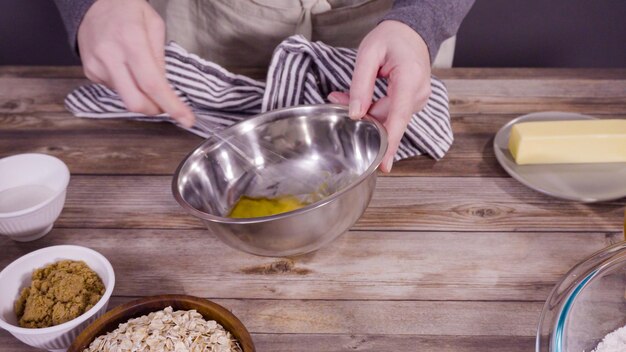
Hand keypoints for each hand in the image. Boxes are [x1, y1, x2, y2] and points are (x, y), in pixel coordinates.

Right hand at [77, 0, 193, 126]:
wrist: (91, 1)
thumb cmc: (126, 9)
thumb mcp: (154, 24)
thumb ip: (160, 57)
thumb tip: (164, 87)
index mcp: (130, 41)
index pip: (153, 84)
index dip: (171, 105)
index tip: (186, 119)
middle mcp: (110, 56)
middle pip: (135, 102)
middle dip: (155, 110)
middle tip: (166, 104)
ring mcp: (96, 66)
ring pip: (126, 98)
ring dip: (141, 95)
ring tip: (141, 72)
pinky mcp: (90, 72)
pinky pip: (115, 90)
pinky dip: (128, 86)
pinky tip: (126, 68)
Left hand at [328, 20, 431, 171]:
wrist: (413, 32)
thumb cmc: (392, 38)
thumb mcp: (369, 53)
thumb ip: (360, 84)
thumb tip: (355, 114)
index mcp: (410, 79)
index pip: (398, 116)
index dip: (390, 143)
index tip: (384, 164)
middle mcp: (418, 94)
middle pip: (388, 120)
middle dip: (362, 118)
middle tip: (336, 99)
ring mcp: (418, 100)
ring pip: (388, 119)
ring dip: (367, 113)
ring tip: (346, 96)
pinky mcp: (413, 103)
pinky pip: (391, 114)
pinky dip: (375, 111)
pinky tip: (363, 101)